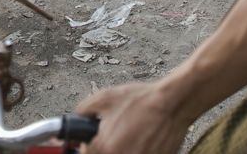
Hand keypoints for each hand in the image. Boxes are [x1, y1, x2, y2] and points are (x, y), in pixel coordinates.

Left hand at [75, 83, 189, 153]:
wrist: (171, 104)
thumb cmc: (141, 100)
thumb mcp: (105, 97)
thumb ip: (83, 110)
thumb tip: (74, 121)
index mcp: (104, 147)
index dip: (86, 146)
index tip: (90, 142)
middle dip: (104, 148)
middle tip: (113, 138)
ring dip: (120, 148)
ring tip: (129, 137)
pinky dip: (136, 150)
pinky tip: (139, 141)